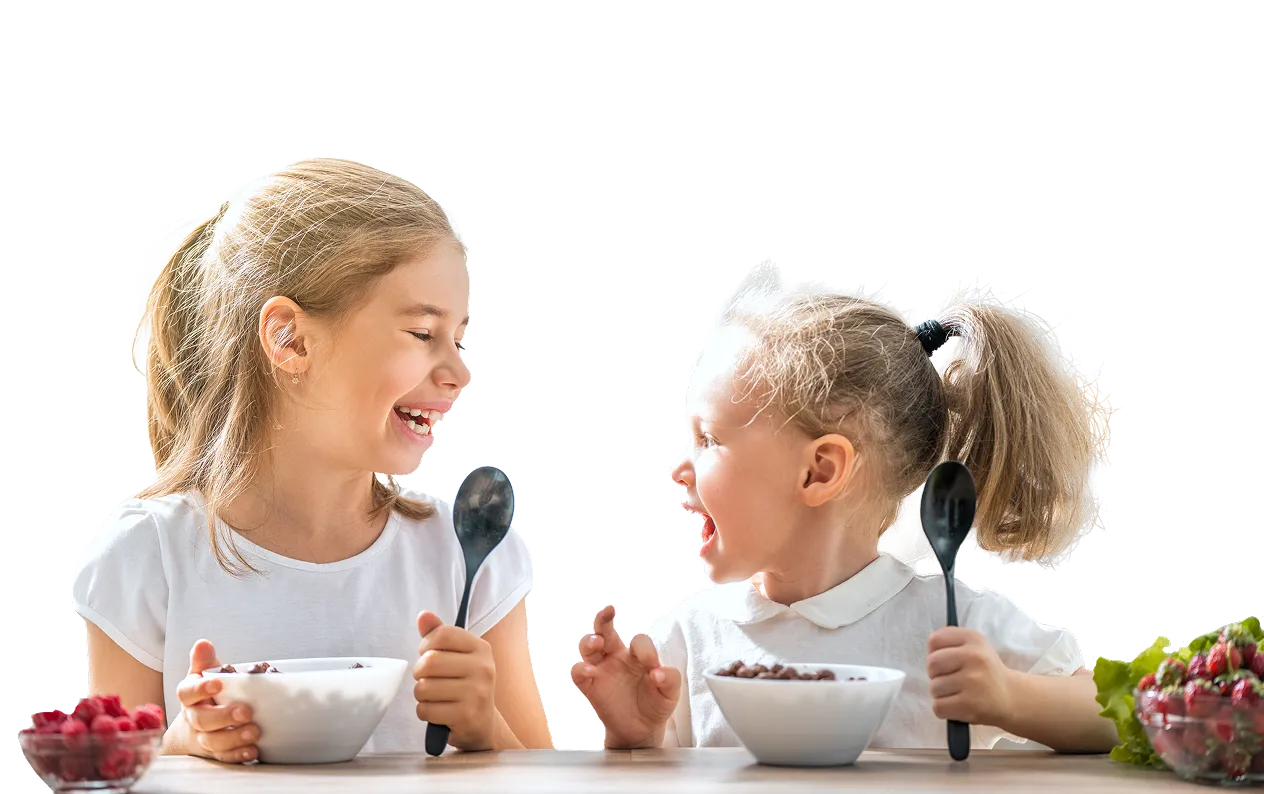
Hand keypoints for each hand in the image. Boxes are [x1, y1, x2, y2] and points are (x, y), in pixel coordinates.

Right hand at [170, 640, 260, 762]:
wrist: (194, 729)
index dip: (201, 688)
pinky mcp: (217, 754)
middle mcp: (194, 718)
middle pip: (202, 720)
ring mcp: (204, 738)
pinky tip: (253, 750)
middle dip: (224, 716)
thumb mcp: (204, 675)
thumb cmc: (206, 696)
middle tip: (246, 712)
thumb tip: (203, 644)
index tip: (217, 683)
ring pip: (214, 742)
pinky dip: (239, 754)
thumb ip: (204, 661)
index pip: (188, 692)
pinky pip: (225, 757)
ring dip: (234, 737)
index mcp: (190, 697)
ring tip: (254, 731)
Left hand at [413, 611, 495, 750]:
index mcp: (481, 648)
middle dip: (420, 673)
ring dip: (421, 695)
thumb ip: (438, 634)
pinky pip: (426, 710)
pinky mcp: (466, 716)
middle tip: (428, 679)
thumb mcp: (456, 656)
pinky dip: (424, 712)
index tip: (428, 654)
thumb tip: (423, 615)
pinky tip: (438, 712)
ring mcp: (477, 693)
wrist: (482, 724)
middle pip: (430, 661)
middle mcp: (483, 668)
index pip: (443, 634)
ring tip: (435, 697)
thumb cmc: (464, 685)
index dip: (426, 645)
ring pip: (424, 688)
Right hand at [569, 604, 680, 748]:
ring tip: (597, 642)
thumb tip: (657, 672)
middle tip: (608, 611)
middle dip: (603, 618)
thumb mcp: (670, 692)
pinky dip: (581, 669)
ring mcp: (602, 670)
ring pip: (587, 646)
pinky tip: (591, 671)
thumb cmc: (656, 704)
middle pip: (604, 629)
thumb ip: (670, 679)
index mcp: (637, 654)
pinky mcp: (591, 686)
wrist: (642, 729)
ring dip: (589, 640)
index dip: (646, 650)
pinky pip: (578, 672)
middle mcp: (617, 656)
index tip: (653, 667)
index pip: (638, 641)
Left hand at [927, 626, 1015, 726]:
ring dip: (941, 694)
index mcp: (974, 639)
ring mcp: (972, 681)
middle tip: (950, 679)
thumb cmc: (986, 671)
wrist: (1011, 698)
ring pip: (934, 687)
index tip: (945, 660)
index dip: (934, 652)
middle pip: (932, 664)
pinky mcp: (970, 705)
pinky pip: (938, 706)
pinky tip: (957, 705)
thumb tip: (929, 649)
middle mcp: (974, 657)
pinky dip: (944, 709)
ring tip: (958, 693)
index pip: (935, 639)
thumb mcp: (975, 646)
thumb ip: (950, 641)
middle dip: (935, 674)